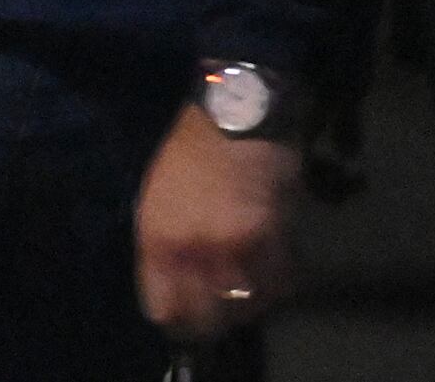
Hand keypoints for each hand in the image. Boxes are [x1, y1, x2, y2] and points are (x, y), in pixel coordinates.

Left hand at [136, 103, 299, 345]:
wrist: (235, 114)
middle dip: (214, 320)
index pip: (162, 308)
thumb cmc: (190, 150)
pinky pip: (278, 283)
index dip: (176, 318)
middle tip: (222, 312)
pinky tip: (272, 272)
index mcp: (156, 238)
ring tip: (250, 291)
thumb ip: (164, 244)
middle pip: (206, 317)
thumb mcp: (157, 196)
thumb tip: (178, 284)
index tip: (186, 317)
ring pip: (245, 305)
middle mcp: (190, 249)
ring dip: (250, 304)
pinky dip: (277, 284)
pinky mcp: (269, 238)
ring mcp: (231, 247)